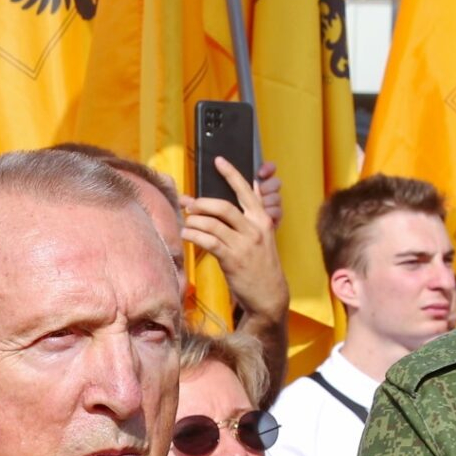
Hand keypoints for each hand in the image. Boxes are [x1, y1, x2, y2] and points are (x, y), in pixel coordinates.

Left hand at [183, 155, 287, 324]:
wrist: (270, 294)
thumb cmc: (262, 264)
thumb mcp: (264, 235)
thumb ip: (256, 212)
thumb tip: (253, 186)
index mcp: (262, 219)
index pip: (246, 191)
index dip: (231, 174)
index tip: (218, 161)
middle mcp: (254, 229)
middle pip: (223, 206)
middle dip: (201, 202)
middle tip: (187, 202)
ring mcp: (244, 245)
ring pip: (213, 224)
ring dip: (194, 221)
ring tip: (186, 222)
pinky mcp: (232, 260)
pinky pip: (208, 242)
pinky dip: (194, 236)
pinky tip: (186, 234)